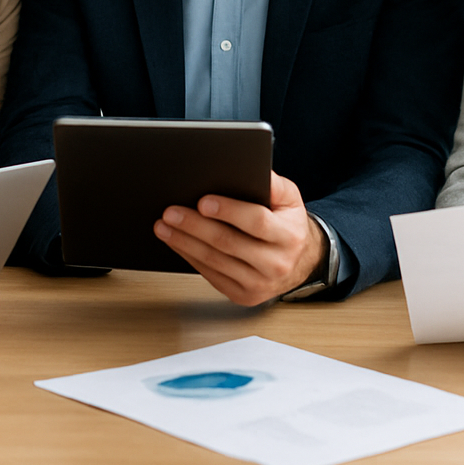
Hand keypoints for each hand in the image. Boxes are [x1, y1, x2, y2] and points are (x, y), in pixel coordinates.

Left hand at [153, 171, 326, 305]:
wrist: (298, 262)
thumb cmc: (287, 224)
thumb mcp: (289, 198)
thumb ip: (272, 184)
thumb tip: (248, 169)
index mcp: (289, 235)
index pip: (256, 221)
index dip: (228, 211)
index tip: (203, 201)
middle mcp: (277, 263)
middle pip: (228, 243)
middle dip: (195, 226)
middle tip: (171, 212)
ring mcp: (259, 283)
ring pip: (215, 261)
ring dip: (184, 243)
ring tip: (164, 226)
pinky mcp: (243, 295)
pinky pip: (211, 275)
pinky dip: (190, 257)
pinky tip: (177, 243)